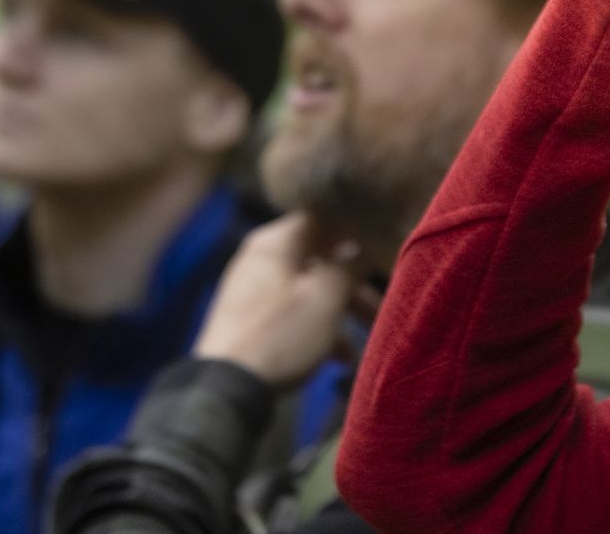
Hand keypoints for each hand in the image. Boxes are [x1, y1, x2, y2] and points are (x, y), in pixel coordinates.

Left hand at [192, 212, 378, 387]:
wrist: (225, 389)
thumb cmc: (282, 333)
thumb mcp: (324, 297)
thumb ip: (348, 265)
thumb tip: (360, 244)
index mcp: (276, 242)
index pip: (323, 218)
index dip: (356, 230)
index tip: (384, 248)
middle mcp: (262, 259)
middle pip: (319, 259)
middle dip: (355, 283)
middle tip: (383, 304)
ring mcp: (254, 290)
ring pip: (309, 289)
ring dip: (341, 310)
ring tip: (369, 336)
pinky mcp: (251, 321)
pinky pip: (292, 313)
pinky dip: (317, 328)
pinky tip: (340, 358)